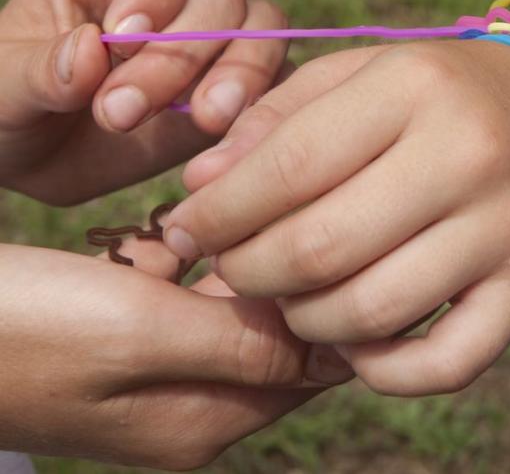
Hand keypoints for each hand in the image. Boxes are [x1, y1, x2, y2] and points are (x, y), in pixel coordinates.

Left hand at [0, 0, 286, 204]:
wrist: (32, 162)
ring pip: (262, 29)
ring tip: (202, 123)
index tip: (123, 37)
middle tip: (120, 112)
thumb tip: (90, 52)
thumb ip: (39, 71)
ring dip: (237, 76)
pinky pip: (278, 83)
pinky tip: (227, 141)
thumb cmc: (3, 105)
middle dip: (179, 53)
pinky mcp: (240, 87)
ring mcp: (216, 37)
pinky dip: (263, 108)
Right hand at [0, 242, 348, 469]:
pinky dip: (168, 260)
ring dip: (215, 258)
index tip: (315, 229)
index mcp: (206, 420)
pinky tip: (145, 239)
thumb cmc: (19, 329)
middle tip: (234, 218)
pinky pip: (176, 292)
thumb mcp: (141, 333)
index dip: (325, 295)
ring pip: (227, 300)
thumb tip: (348, 351)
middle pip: (275, 328)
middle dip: (264, 270)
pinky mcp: (117, 342)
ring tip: (177, 229)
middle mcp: (190, 408)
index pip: (315, 362)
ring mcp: (152, 377)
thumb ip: (248, 345)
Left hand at [162, 39, 509, 395]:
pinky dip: (381, 371)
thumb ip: (274, 119)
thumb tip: (201, 189)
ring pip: (370, 313)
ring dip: (303, 320)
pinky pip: (445, 364)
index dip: (218, 213)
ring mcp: (504, 229)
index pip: (287, 167)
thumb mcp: (361, 73)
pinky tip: (352, 342)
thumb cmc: (440, 93)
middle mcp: (468, 156)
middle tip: (232, 267)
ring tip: (291, 296)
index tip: (186, 229)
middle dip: (248, 271)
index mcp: (416, 87)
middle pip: (321, 247)